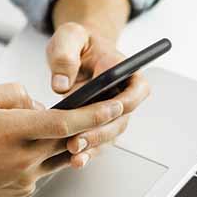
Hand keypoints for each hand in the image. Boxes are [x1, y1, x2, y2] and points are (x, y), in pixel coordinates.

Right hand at [0, 83, 121, 196]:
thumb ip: (14, 93)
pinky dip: (41, 160)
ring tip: (50, 133)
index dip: (94, 114)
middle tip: (102, 114)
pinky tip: (21, 153)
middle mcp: (23, 157)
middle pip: (70, 142)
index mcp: (14, 130)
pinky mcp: (20, 192)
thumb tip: (37, 102)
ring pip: (59, 159)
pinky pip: (42, 173)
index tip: (113, 106)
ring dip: (65, 146)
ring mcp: (24, 178)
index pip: (65, 122)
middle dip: (89, 129)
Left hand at [47, 22, 149, 163]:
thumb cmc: (77, 42)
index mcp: (126, 71)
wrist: (74, 52)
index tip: (107, 112)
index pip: (135, 92)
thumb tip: (61, 84)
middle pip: (121, 120)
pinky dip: (86, 152)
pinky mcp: (96, 124)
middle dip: (101, 133)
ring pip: (108, 135)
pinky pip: (95, 141)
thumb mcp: (69, 37)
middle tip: (79, 141)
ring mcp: (110, 112)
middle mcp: (123, 95)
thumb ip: (65, 55)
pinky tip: (72, 160)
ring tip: (74, 155)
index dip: (123, 104)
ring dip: (93, 146)